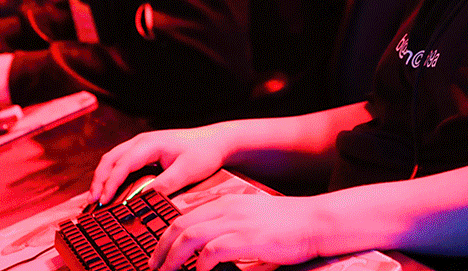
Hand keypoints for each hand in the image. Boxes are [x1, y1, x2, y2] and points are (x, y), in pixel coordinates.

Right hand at [89, 127, 228, 206]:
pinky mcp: (145, 150)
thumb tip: (141, 201)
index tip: (103, 202)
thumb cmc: (203, 154)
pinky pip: (122, 161)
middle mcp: (142, 141)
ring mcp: (142, 144)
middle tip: (91, 203)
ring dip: (102, 177)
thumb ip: (164, 185)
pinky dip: (112, 174)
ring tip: (95, 199)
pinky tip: (110, 190)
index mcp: (150, 143)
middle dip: (99, 180)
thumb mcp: (186, 172)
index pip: (122, 164)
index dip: (110, 183)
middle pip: (111, 159)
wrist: (216, 141)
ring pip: (114, 159)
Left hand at [150, 194, 319, 270]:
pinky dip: (200, 264)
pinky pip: (212, 251)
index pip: (184, 217)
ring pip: (189, 236)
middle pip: (179, 225)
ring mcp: (235, 222)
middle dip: (161, 249)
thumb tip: (206, 253)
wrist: (312, 221)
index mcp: (225, 202)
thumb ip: (228, 229)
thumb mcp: (250, 219)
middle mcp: (226, 208)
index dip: (166, 238)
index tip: (159, 255)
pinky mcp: (246, 238)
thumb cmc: (285, 225)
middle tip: (154, 267)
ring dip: (173, 257)